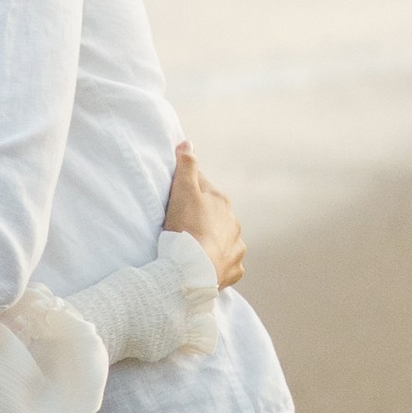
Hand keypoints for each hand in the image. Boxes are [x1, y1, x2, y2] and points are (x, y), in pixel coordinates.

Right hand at [164, 139, 244, 287]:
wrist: (193, 268)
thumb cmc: (186, 227)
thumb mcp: (182, 191)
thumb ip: (186, 166)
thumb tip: (187, 142)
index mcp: (222, 201)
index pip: (203, 189)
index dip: (188, 192)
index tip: (175, 200)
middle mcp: (234, 223)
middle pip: (215, 215)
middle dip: (203, 218)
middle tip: (182, 226)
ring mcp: (235, 247)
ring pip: (225, 240)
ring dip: (213, 241)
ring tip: (195, 248)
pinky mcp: (234, 270)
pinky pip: (227, 264)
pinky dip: (219, 264)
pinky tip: (207, 265)